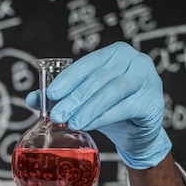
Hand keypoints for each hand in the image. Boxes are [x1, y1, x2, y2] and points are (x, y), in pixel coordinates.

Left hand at [26, 41, 171, 169]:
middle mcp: (135, 60)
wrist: (138, 132)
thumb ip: (61, 97)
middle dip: (75, 97)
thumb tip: (32, 98)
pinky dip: (104, 117)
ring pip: (113, 91)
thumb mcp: (84, 101)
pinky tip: (89, 125)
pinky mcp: (153, 101)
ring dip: (89, 108)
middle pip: (100, 77)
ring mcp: (147, 79)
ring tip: (72, 122)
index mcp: (115, 53)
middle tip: (57, 114)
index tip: (50, 94)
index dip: (68, 78)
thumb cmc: (110, 109)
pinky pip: (125, 108)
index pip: (88, 62)